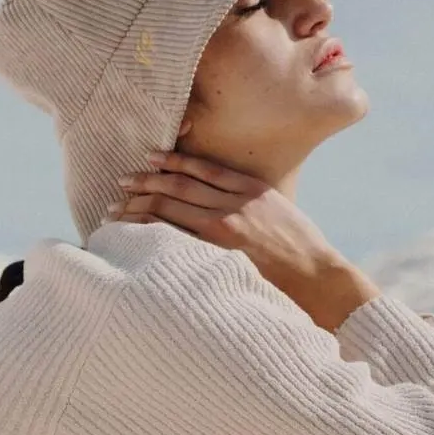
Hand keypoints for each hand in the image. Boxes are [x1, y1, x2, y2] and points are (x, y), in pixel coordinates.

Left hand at [106, 147, 379, 328]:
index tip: (148, 157)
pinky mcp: (219, 254)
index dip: (170, 161)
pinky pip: (177, 238)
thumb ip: (248, 201)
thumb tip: (218, 199)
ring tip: (115, 209)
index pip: (201, 169)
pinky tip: (133, 232)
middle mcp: (235, 204)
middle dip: (146, 182)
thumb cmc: (300, 248)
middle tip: (120, 182)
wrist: (317, 277)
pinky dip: (152, 232)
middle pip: (179, 187)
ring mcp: (225, 229)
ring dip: (140, 207)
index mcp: (251, 189)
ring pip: (172, 210)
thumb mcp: (279, 211)